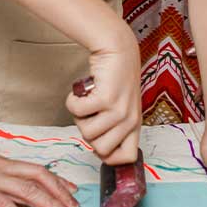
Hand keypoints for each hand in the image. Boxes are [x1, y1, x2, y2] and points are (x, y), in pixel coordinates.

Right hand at [0, 151, 78, 206]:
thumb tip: (18, 190)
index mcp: (1, 162)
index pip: (36, 169)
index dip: (57, 180)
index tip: (72, 191)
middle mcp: (0, 168)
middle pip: (38, 177)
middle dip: (60, 192)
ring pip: (27, 190)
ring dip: (49, 204)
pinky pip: (5, 205)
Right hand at [66, 25, 140, 165]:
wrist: (117, 48)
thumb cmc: (116, 76)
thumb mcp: (123, 105)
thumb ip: (116, 125)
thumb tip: (98, 148)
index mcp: (135, 124)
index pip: (127, 157)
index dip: (109, 155)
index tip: (98, 140)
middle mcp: (130, 120)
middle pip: (101, 149)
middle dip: (88, 133)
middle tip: (90, 114)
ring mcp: (119, 111)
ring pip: (87, 133)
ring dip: (79, 117)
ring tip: (86, 101)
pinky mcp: (106, 99)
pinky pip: (78, 112)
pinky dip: (72, 102)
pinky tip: (78, 93)